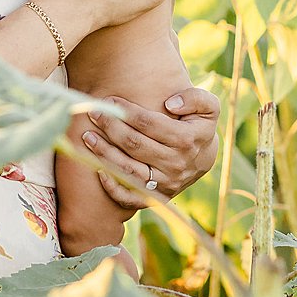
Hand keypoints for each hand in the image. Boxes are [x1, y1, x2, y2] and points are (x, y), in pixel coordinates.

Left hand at [83, 88, 221, 208]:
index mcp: (187, 139)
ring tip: (87, 137)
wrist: (204, 158)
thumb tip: (171, 103)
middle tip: (94, 114)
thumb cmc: (197, 125)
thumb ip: (195, 98)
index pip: (149, 124)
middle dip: (111, 127)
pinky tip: (97, 169)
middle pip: (135, 145)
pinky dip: (112, 187)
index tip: (109, 101)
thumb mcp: (208, 107)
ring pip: (128, 170)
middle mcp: (175, 164)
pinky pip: (130, 198)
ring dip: (104, 153)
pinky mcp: (157, 198)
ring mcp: (166, 184)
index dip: (126, 112)